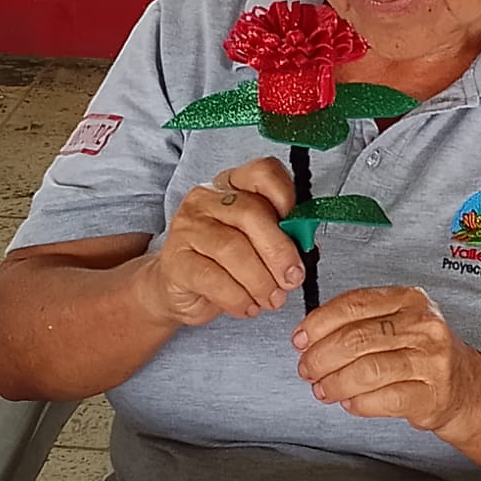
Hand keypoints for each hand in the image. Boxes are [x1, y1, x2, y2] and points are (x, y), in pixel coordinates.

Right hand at [140, 158, 304, 327]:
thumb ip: (281, 236)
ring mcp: (186, 227)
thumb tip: (306, 243)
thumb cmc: (223, 264)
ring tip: (272, 299)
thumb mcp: (256, 244)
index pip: (263, 173)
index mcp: (232, 185)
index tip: (300, 232)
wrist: (179, 290)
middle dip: (279, 251)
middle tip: (292, 279)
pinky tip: (247, 307)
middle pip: (251, 213)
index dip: (286, 198)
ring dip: (260, 281)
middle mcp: (206, 199)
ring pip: (233, 248)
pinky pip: (213, 278)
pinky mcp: (175, 260)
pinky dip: (238, 297)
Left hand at [292, 287, 480, 432]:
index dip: (320, 323)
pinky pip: (384, 400)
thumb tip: (308, 336)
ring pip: (367, 371)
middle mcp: (424, 325)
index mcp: (410, 299)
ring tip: (323, 389)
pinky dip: (359, 403)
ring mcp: (431, 360)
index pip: (355, 304)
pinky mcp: (433, 394)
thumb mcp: (397, 323)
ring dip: (336, 383)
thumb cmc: (421, 353)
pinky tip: (350, 403)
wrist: (466, 387)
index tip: (300, 339)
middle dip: (321, 357)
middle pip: (357, 339)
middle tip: (307, 369)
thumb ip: (358, 323)